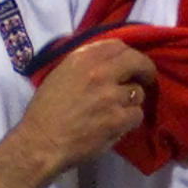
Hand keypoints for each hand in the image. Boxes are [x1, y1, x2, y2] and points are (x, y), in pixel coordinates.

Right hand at [19, 38, 155, 171]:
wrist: (41, 142)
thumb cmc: (45, 111)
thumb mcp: (60, 75)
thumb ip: (86, 65)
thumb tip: (109, 62)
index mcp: (82, 58)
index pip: (118, 46)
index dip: (129, 54)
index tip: (131, 64)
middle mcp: (99, 72)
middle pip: (137, 62)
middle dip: (145, 70)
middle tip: (145, 79)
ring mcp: (110, 96)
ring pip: (138, 92)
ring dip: (131, 101)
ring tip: (118, 110)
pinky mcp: (117, 119)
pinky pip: (137, 115)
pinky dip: (130, 121)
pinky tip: (117, 125)